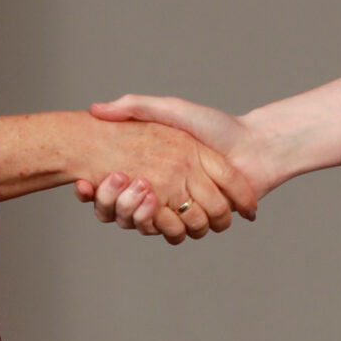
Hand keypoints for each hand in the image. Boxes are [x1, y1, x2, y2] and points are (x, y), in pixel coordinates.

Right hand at [68, 114, 253, 242]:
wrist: (257, 147)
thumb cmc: (217, 126)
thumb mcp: (172, 110)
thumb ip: (137, 107)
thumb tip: (95, 108)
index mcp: (154, 170)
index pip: (113, 188)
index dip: (97, 191)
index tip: (82, 183)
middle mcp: (164, 193)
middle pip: (122, 210)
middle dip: (110, 201)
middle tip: (106, 182)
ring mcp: (181, 210)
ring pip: (144, 224)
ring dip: (132, 211)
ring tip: (134, 189)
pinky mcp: (200, 224)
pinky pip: (173, 234)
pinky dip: (159, 224)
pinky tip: (151, 203)